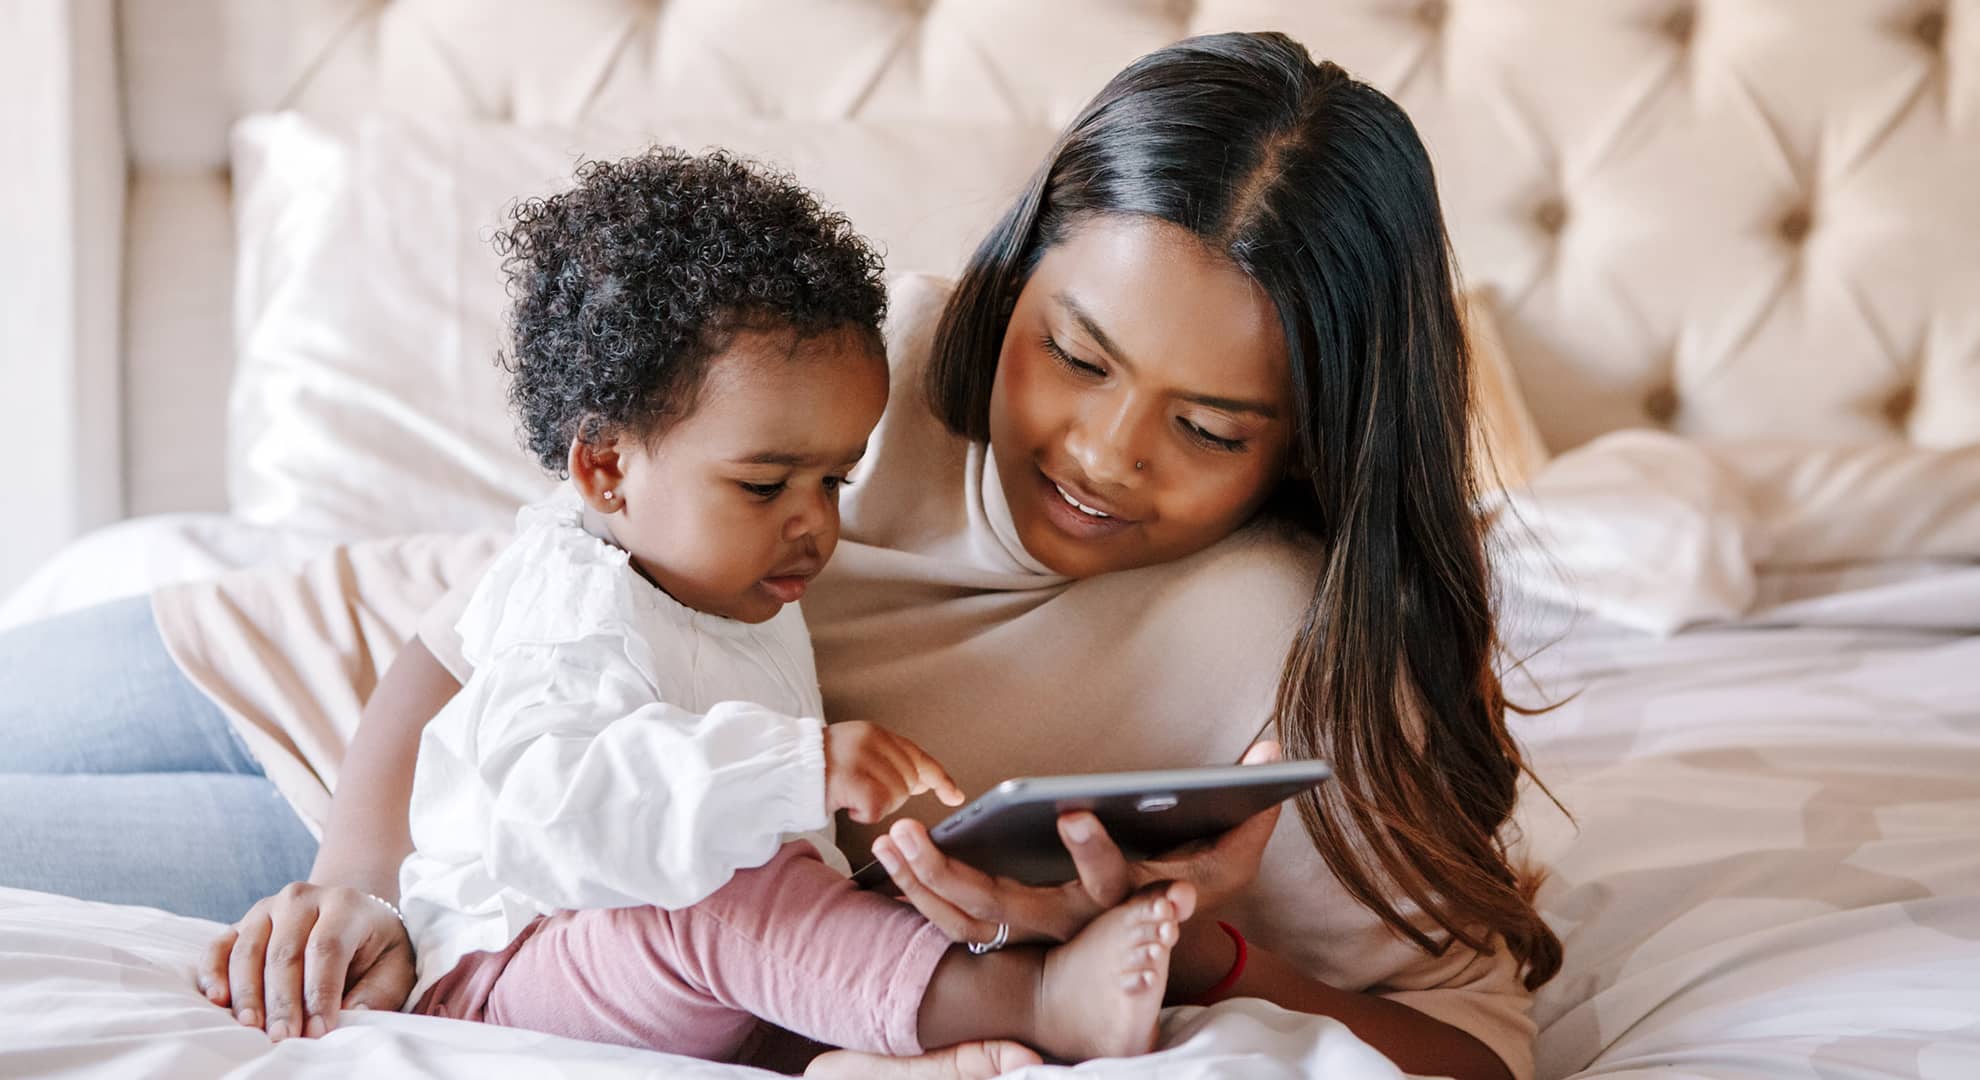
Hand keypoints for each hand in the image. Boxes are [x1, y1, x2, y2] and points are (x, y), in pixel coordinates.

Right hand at [197, 882, 414, 1038]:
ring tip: (251, 1026)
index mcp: (345, 904)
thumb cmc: (374, 947)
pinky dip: (214, 972)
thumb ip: (378, 991)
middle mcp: (301, 899)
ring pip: (249, 950)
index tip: (319, 1031)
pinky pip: (219, 946)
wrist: (348, 914)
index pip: (326, 948)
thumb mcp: (394, 966)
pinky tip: (218, 999)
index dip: (320, 992)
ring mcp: (266, 908)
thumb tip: (353, 1016)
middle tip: (282, 1037)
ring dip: (248, 992)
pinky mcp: (240, 924)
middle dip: (283, 1000)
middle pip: (285, 952)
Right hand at [824, 721, 965, 823]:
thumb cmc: (815, 769)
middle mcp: (872, 741)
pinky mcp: (851, 779)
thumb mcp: (856, 753)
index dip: (940, 779)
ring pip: (896, 797)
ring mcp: (862, 758)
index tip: (955, 796)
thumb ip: (888, 762)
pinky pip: (877, 808)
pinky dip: (865, 815)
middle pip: (909, 782)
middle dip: (895, 796)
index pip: (919, 757)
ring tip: (851, 796)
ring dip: (876, 806)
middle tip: (865, 793)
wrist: (779, 769)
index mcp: (875, 733)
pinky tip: (849, 806)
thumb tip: (924, 780)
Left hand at [870, 740, 1286, 945]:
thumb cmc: (1189, 887)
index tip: (1074, 810)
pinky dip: (918, 889)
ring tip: (889, 837)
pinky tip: (890, 849)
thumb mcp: (1230, 855)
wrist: (1152, 953)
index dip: (1096, 851)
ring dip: (922, 881)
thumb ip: (1253, 807)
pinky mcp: (1006, 930)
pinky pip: (952, 920)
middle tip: (913, 832)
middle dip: (957, 873)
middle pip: (1008, 908)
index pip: (1111, 882)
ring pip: (967, 919)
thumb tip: (1273, 751)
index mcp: (1121, 903)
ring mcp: (1033, 933)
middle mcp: (1070, 925)